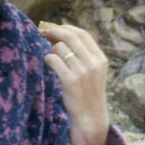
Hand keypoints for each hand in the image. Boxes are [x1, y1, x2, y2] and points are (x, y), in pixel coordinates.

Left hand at [41, 23, 110, 144]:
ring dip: (51, 50)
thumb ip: (82, 54)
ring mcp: (83, 72)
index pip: (83, 34)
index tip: (55, 28)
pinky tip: (49, 65)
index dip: (66, 27)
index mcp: (100, 59)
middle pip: (70, 37)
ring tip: (52, 58)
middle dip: (54, 31)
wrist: (90, 116)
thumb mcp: (93, 72)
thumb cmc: (88, 92)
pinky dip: (48, 59)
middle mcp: (93, 63)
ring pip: (59, 47)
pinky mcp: (70, 81)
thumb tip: (59, 33)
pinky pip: (52, 60)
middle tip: (43, 32)